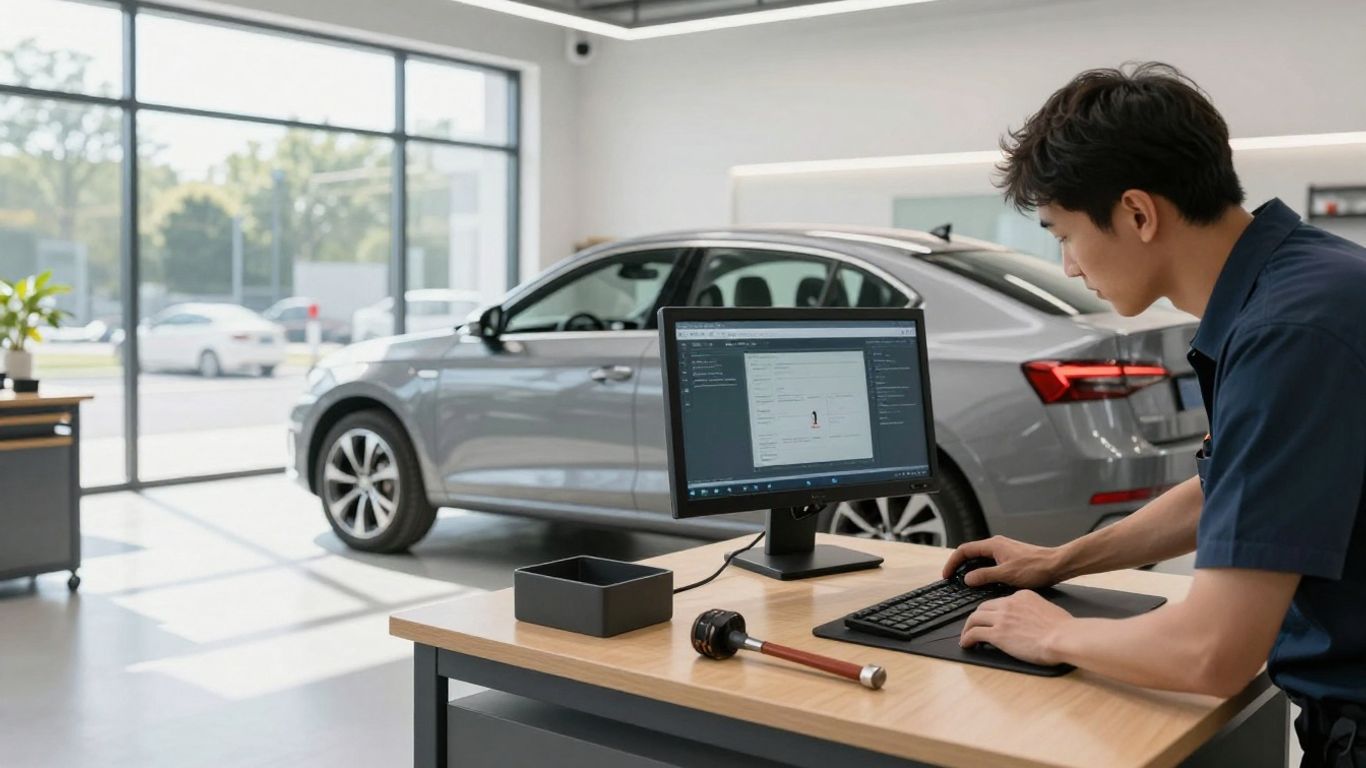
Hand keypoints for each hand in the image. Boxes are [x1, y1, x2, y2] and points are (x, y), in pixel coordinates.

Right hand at [941, 535, 1061, 588]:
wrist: (1057, 565)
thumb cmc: (1035, 568)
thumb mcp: (1006, 574)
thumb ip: (984, 576)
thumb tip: (967, 579)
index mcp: (993, 545)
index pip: (964, 550)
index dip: (952, 562)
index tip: (947, 575)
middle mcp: (997, 545)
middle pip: (970, 553)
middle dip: (959, 566)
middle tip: (952, 579)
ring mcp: (1004, 551)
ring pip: (980, 558)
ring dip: (971, 569)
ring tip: (965, 582)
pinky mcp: (1010, 558)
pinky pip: (990, 562)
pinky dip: (982, 571)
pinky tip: (984, 582)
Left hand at [959, 591, 1072, 665]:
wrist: (1063, 637)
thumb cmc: (1064, 628)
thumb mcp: (1048, 609)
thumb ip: (1035, 610)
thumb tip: (1033, 620)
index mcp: (1021, 596)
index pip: (1000, 602)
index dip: (993, 611)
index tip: (991, 619)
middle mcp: (1008, 604)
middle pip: (983, 608)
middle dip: (977, 617)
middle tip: (973, 626)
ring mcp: (1001, 618)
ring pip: (974, 618)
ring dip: (967, 628)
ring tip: (966, 636)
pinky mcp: (997, 634)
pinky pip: (974, 633)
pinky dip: (967, 638)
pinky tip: (966, 644)